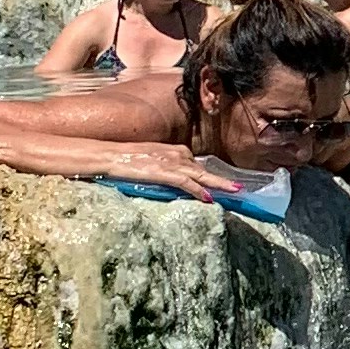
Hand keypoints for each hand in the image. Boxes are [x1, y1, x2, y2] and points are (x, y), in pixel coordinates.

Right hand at [109, 145, 229, 199]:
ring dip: (218, 185)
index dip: (207, 177)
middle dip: (221, 180)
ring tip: (234, 192)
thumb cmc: (127, 158)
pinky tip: (208, 198)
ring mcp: (172, 163)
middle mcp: (177, 155)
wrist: (111, 155)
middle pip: (204, 170)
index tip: (218, 184)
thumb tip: (174, 179)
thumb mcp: (151, 159)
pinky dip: (198, 191)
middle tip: (238, 188)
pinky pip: (186, 183)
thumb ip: (165, 166)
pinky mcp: (164, 172)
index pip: (196, 165)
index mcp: (175, 150)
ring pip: (201, 176)